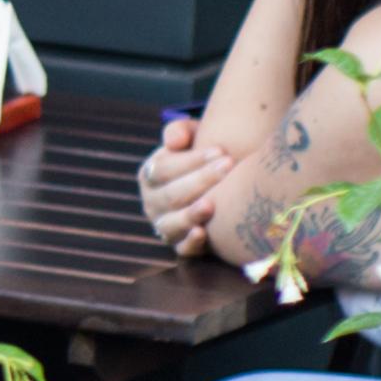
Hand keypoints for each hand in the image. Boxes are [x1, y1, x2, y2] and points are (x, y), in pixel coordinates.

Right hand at [139, 119, 247, 254]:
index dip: (191, 160)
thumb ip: (181, 131)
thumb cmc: (203, 159)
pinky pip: (182, 249)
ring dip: (190, 214)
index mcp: (150, 175)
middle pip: (170, 195)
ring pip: (171, 224)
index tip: (220, 150)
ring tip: (211, 204)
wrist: (212, 188)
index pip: (164, 168)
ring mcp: (165, 225)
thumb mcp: (190, 138)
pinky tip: (203, 233)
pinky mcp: (181, 245)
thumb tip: (174, 141)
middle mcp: (152, 203)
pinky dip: (191, 243)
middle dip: (201, 180)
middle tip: (229, 165)